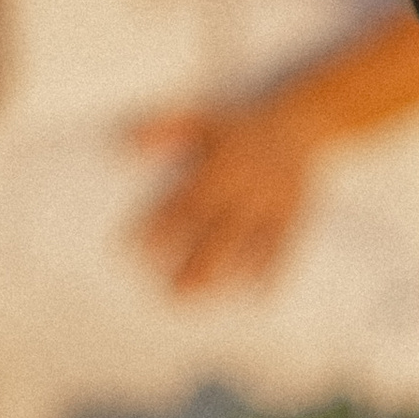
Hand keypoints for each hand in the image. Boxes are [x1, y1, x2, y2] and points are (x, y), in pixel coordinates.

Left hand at [132, 92, 323, 291]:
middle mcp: (246, 185)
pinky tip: (256, 297)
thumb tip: (120, 142)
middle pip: (217, 228)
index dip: (161, 224)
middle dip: (194, 260)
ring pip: (247, 242)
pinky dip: (273, 271)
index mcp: (220, 163)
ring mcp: (271, 203)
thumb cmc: (237, 127)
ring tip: (200, 296)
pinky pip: (284, 246)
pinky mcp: (293, 215)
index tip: (134, 249)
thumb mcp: (199, 120)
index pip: (186, 200)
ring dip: (225, 270)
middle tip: (170, 291)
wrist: (298, 125)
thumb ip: (161, 129)